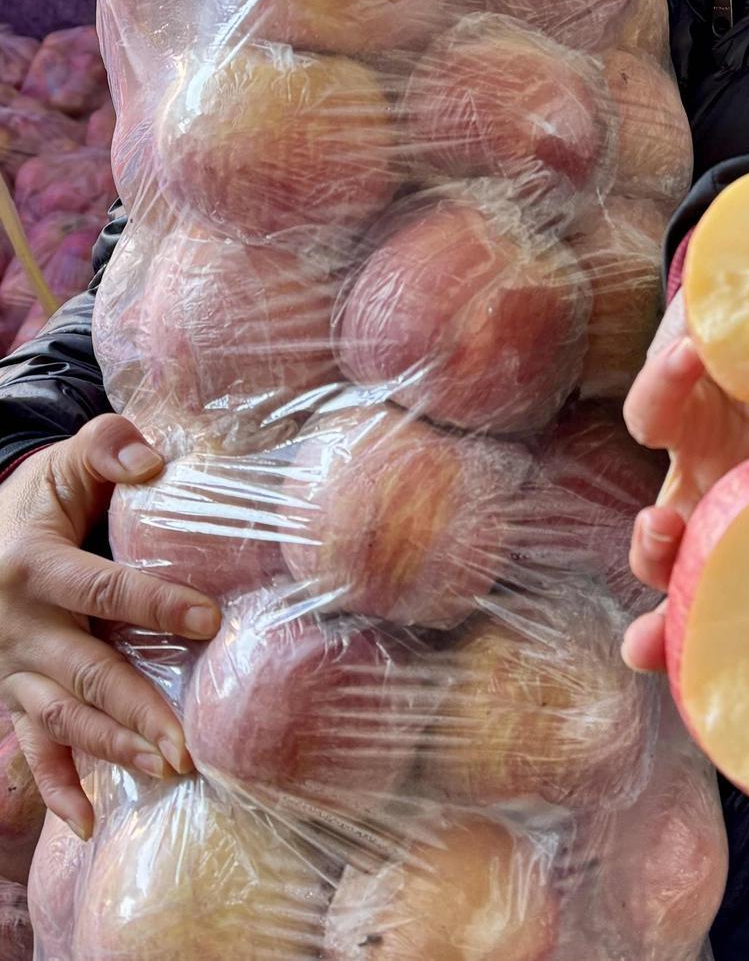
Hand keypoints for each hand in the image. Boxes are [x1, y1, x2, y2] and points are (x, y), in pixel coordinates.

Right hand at [0, 415, 221, 839]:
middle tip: (187, 742)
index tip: (208, 618)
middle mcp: (18, 627)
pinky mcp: (11, 694)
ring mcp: (11, 668)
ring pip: (62, 717)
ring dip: (112, 748)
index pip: (101, 589)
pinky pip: (32, 746)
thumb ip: (106, 448)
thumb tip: (153, 462)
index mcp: (33, 567)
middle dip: (136, 708)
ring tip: (166, 770)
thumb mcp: (63, 462)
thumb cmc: (38, 498)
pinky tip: (85, 821)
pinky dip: (56, 786)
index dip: (154, 603)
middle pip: (84, 672)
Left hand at [621, 294, 748, 673]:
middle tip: (657, 647)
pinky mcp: (669, 400)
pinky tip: (690, 365)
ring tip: (663, 531)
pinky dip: (665, 390)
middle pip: (706, 592)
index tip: (734, 693)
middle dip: (673, 627)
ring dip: (651, 546)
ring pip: (657, 529)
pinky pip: (653, 410)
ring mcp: (705, 460)